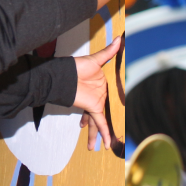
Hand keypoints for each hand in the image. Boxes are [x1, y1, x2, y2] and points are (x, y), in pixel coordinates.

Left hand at [71, 36, 120, 150]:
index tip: (108, 117)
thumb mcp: (96, 60)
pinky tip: (105, 144)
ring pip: (97, 123)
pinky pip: (100, 123)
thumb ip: (109, 52)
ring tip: (92, 148)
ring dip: (95, 136)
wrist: (65, 74)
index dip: (106, 108)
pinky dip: (104, 133)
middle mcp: (98, 97)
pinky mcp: (93, 107)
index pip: (105, 101)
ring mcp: (94, 104)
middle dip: (97, 130)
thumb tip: (120, 38)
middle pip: (99, 116)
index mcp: (101, 88)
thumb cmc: (78, 66)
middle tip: (97, 142)